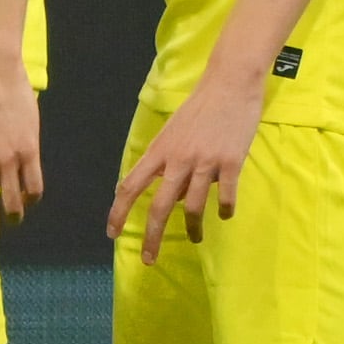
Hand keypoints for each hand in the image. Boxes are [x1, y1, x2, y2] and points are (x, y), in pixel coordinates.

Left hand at [105, 69, 261, 266]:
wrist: (229, 84)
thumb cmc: (199, 109)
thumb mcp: (172, 134)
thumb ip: (165, 162)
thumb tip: (163, 191)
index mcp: (158, 152)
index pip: (129, 186)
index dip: (118, 213)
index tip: (112, 234)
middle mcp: (177, 159)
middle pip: (159, 206)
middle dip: (152, 237)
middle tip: (150, 259)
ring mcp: (205, 161)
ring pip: (193, 206)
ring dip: (193, 228)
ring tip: (195, 239)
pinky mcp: (231, 161)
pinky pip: (226, 195)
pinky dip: (225, 209)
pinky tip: (224, 215)